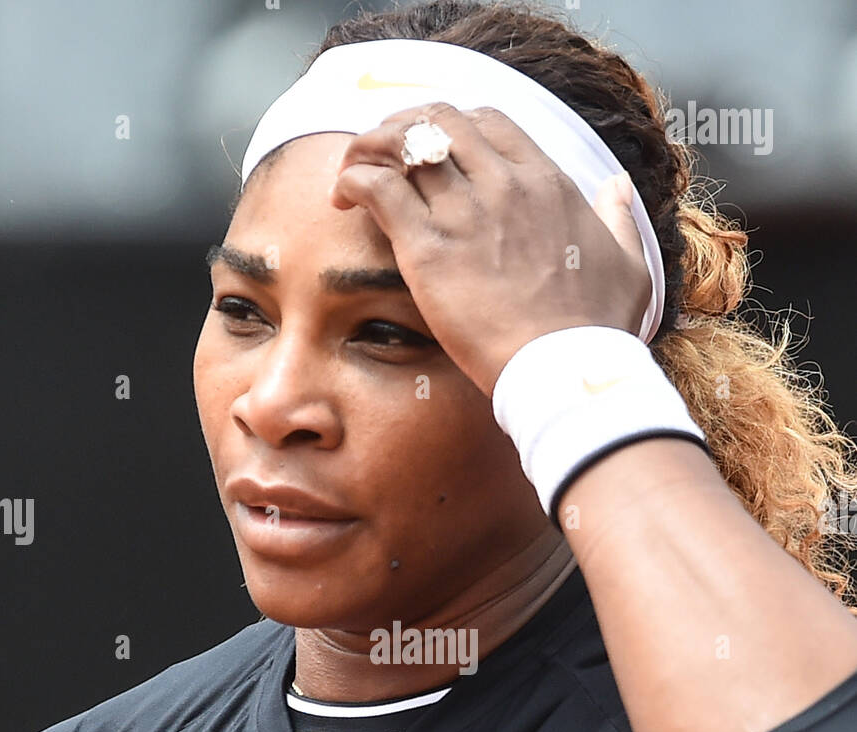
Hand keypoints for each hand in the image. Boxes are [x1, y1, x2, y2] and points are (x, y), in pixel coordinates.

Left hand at [329, 102, 651, 396]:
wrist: (567, 370)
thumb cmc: (598, 331)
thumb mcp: (629, 267)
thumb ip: (620, 220)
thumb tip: (617, 186)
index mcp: (548, 182)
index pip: (488, 122)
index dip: (453, 129)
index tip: (434, 154)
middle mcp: (504, 185)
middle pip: (439, 120)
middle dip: (402, 127)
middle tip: (383, 159)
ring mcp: (465, 213)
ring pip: (402, 143)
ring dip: (369, 150)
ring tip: (353, 175)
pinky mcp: (429, 249)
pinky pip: (378, 186)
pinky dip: (353, 181)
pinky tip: (343, 200)